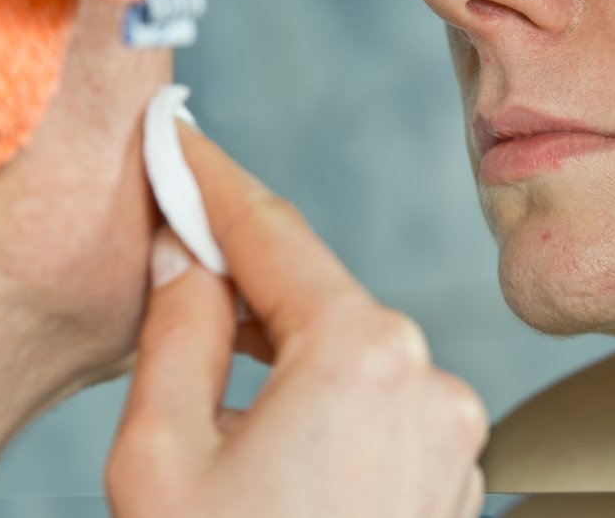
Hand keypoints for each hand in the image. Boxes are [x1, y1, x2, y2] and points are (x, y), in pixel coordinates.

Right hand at [106, 123, 488, 517]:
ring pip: (352, 350)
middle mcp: (428, 380)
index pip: (274, 235)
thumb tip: (186, 257)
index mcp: (361, 359)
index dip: (214, 184)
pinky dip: (333, 395)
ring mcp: (450, 428)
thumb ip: (175, 335)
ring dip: (290, 343)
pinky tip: (283, 423)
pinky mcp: (452, 467)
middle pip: (319, 295)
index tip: (178, 146)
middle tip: (185, 251)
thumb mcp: (163, 457)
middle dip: (249, 275)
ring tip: (224, 356)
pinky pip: (383, 401)